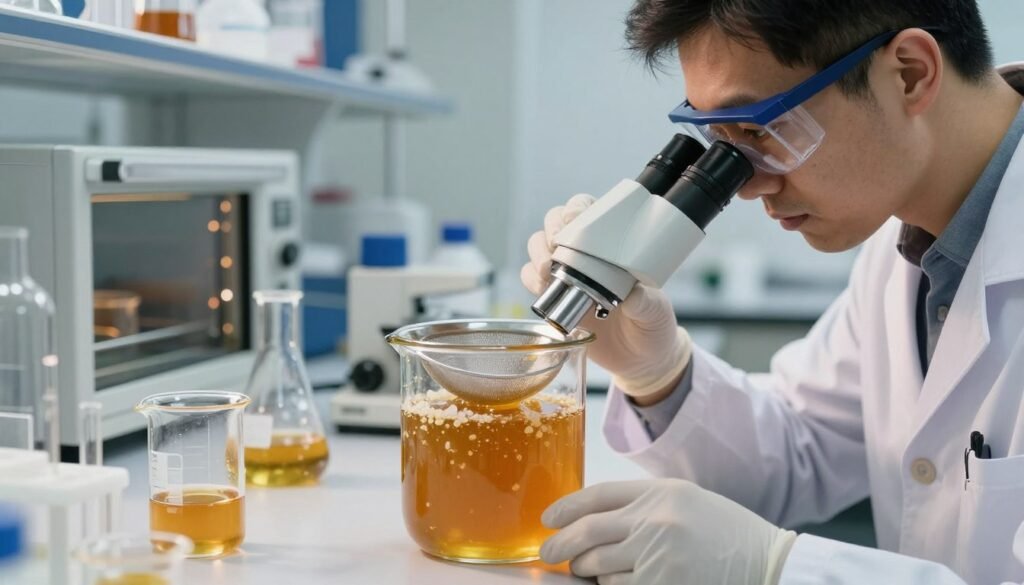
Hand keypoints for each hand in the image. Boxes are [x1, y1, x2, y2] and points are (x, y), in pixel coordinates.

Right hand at [520, 194, 691, 398]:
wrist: (640, 359)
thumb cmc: (653, 326)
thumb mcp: (656, 312)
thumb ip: (645, 303)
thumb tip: (631, 295)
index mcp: (614, 247)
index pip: (591, 213)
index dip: (577, 209)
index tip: (573, 218)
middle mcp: (587, 254)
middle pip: (557, 223)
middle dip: (550, 228)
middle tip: (555, 245)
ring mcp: (567, 274)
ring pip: (538, 246)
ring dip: (536, 253)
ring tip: (546, 270)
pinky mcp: (554, 297)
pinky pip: (531, 278)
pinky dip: (530, 279)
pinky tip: (541, 289)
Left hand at [540, 479, 796, 584]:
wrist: (768, 564)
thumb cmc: (725, 534)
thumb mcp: (685, 502)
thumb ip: (641, 505)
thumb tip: (590, 521)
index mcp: (661, 492)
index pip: (598, 495)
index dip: (567, 506)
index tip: (549, 518)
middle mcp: (656, 519)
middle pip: (588, 531)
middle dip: (561, 544)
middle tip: (549, 552)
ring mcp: (658, 555)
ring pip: (597, 565)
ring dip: (587, 569)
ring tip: (588, 568)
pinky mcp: (661, 584)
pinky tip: (618, 581)